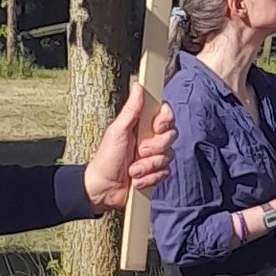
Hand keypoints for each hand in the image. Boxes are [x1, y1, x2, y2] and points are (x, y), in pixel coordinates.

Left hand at [83, 84, 176, 212]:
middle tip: (138, 152)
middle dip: (155, 148)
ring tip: (132, 170)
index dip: (165, 121)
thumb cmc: (106, 158)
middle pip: (171, 136)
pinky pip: (165, 173)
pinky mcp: (157, 173)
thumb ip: (131, 110)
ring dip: (149, 166)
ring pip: (169, 156)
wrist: (104, 188)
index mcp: (143, 125)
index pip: (167, 115)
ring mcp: (155, 157)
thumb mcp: (117, 131)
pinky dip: (150, 178)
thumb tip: (138, 86)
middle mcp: (151, 140)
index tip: (155, 127)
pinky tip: (137, 179)